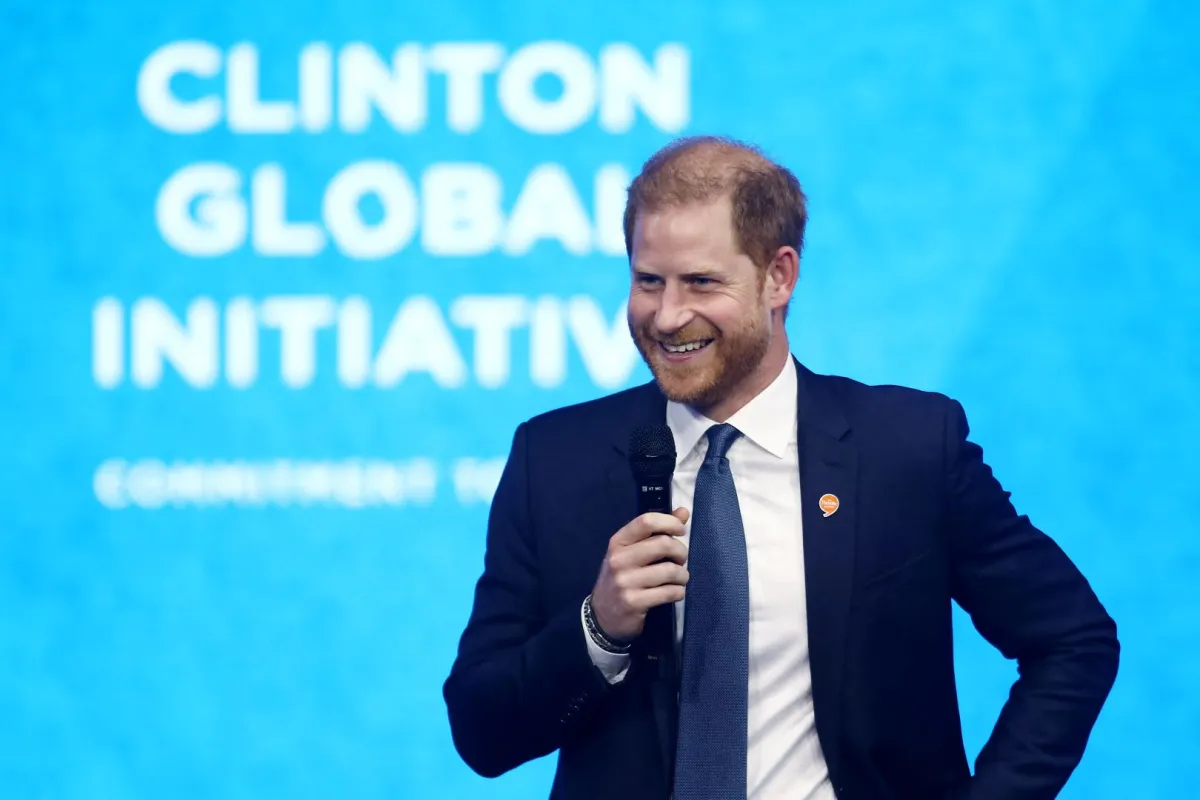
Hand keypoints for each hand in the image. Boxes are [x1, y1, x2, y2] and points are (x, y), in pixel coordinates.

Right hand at [590, 508, 689, 641]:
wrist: (602, 615)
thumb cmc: (621, 578)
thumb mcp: (631, 553)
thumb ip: (656, 532)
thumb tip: (683, 512)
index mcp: (618, 542)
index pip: (646, 521)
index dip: (669, 522)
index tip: (680, 530)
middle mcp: (619, 559)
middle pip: (663, 544)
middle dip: (680, 552)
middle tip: (681, 559)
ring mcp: (625, 581)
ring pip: (669, 570)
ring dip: (682, 575)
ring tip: (679, 578)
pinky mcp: (634, 602)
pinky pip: (669, 592)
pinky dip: (678, 592)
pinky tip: (675, 592)